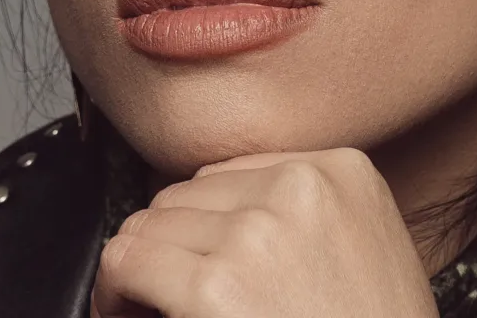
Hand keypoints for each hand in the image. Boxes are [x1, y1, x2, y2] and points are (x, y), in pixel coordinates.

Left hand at [90, 147, 439, 317]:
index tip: (194, 257)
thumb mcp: (363, 248)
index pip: (233, 175)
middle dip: (170, 245)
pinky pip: (126, 263)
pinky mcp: (215, 286)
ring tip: (145, 307)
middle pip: (188, 195)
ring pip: (151, 224)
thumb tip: (220, 221)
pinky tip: (127, 314)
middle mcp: (300, 190)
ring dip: (141, 269)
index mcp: (342, 173)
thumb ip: (302, 216)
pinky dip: (113, 292)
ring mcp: (257, 234)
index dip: (203, 224)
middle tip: (163, 292)